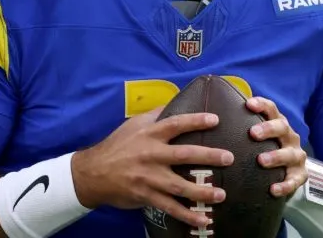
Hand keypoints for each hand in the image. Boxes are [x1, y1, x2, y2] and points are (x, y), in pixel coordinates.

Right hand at [71, 108, 234, 227]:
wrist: (93, 173)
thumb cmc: (117, 146)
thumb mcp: (133, 125)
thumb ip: (155, 115)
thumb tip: (176, 101)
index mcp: (150, 134)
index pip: (176, 124)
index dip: (196, 121)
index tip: (215, 120)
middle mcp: (151, 155)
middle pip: (184, 155)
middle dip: (209, 157)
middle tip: (229, 158)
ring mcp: (149, 177)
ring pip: (180, 186)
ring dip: (202, 191)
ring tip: (221, 194)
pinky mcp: (146, 196)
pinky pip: (170, 207)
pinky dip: (187, 215)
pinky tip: (203, 220)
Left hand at [247, 96, 307, 197]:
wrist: (287, 173)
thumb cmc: (264, 150)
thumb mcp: (256, 138)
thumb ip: (239, 128)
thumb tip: (210, 117)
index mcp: (278, 124)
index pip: (271, 109)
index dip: (261, 105)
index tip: (248, 104)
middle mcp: (290, 137)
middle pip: (282, 127)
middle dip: (268, 129)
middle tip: (253, 133)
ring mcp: (296, 156)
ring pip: (290, 154)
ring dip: (276, 156)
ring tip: (261, 160)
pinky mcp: (300, 175)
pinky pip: (295, 180)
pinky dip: (285, 185)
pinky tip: (273, 189)